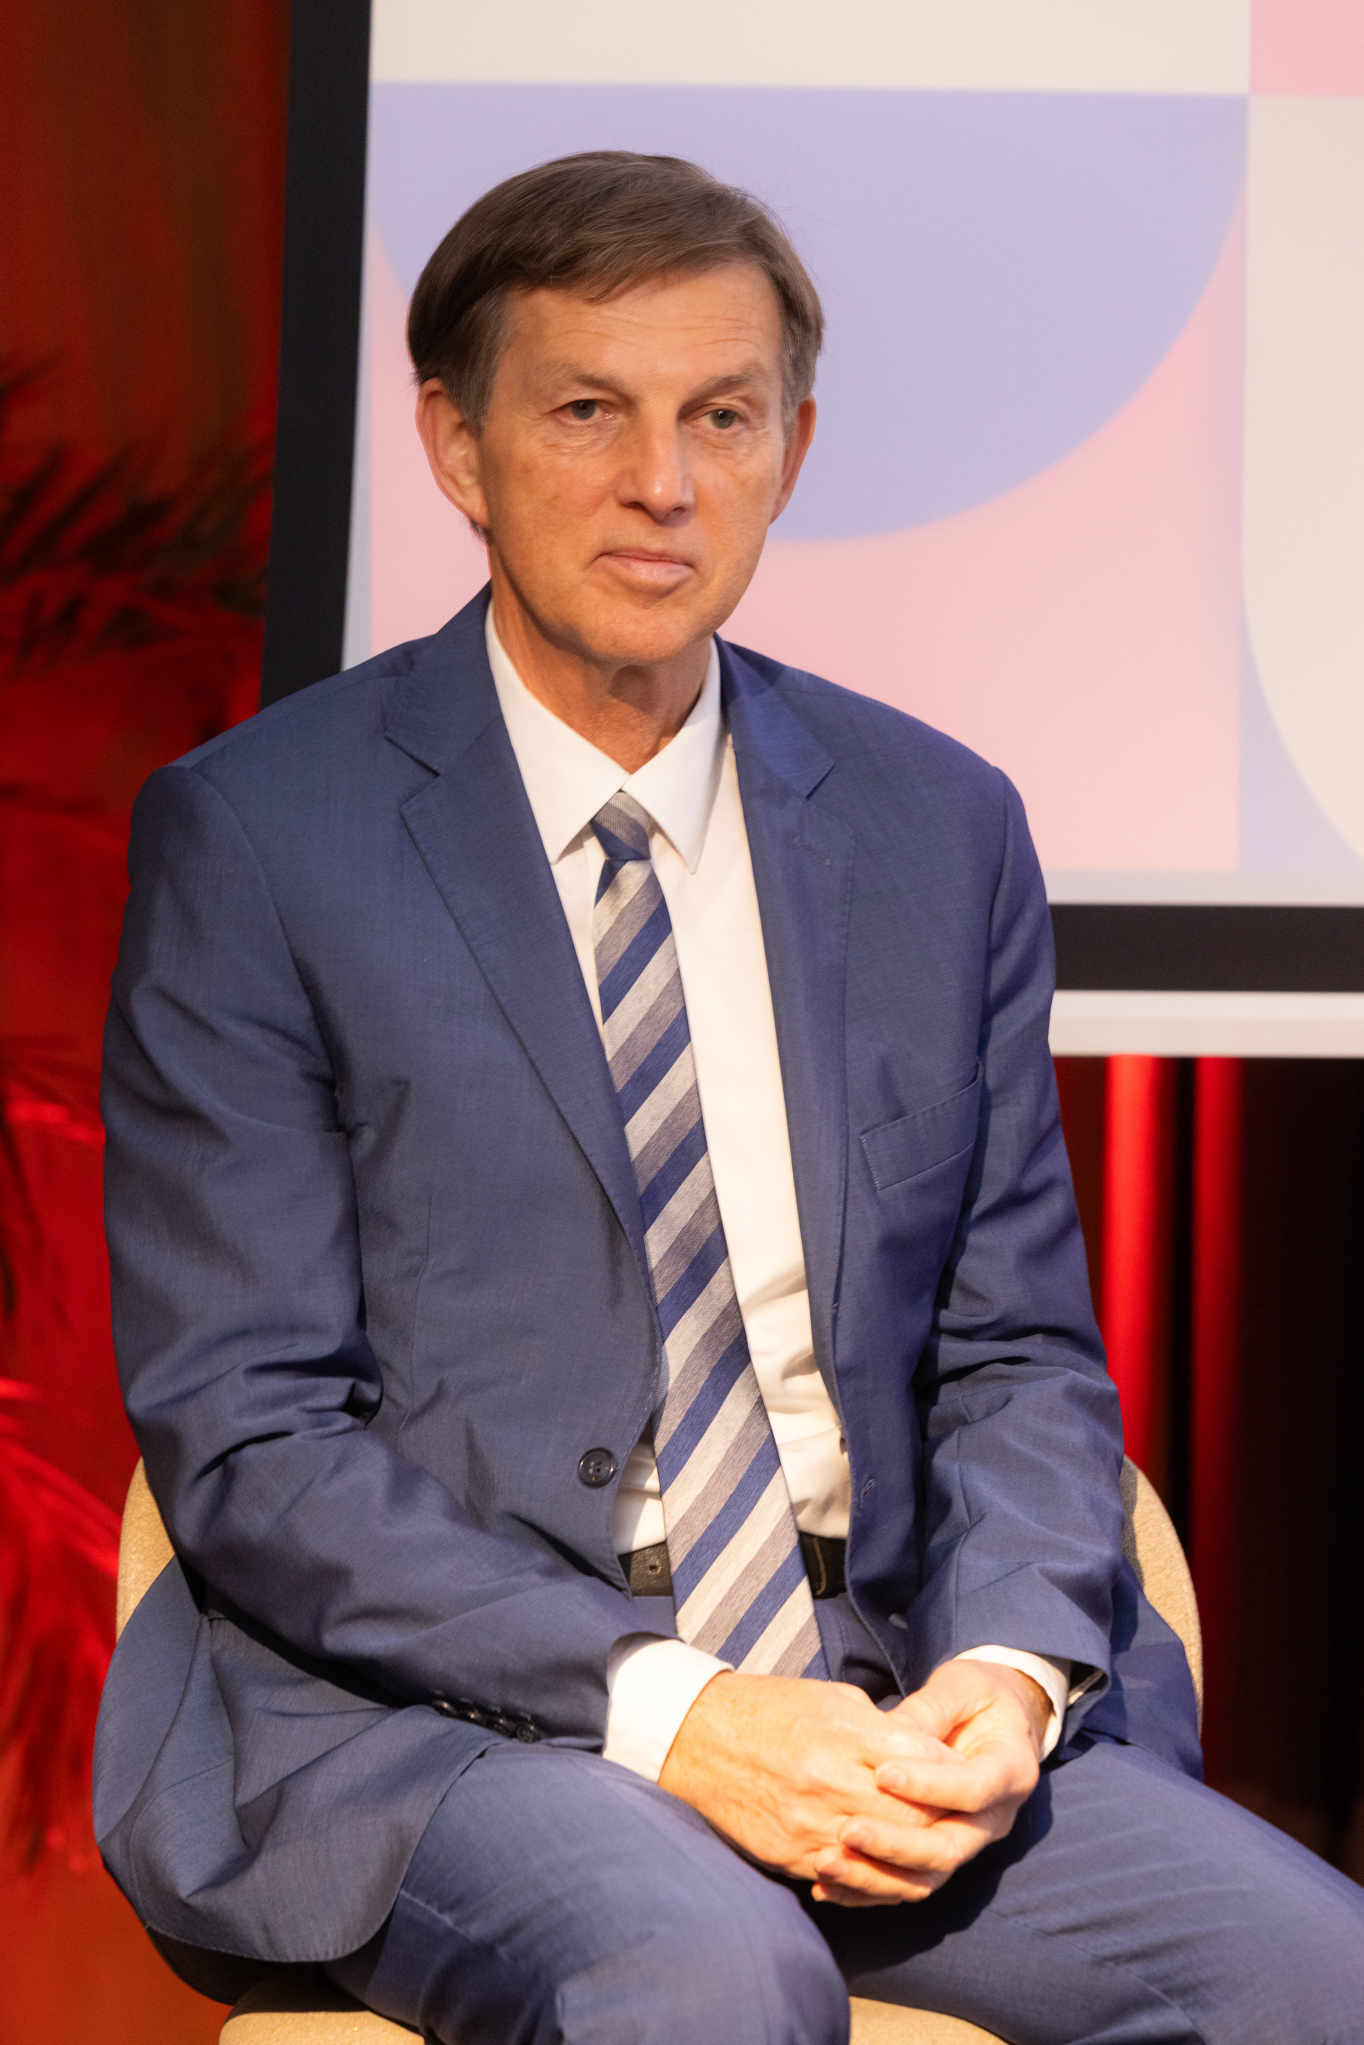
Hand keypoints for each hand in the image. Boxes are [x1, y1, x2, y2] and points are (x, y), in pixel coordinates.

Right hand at [658, 1671, 966, 1907]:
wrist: (701, 1737)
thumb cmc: (772, 1709)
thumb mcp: (835, 1699)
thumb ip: (885, 1729)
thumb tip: (929, 1753)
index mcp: (848, 1737)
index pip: (924, 1768)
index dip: (951, 1774)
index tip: (962, 1773)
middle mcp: (832, 1784)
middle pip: (911, 1820)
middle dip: (940, 1821)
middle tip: (956, 1818)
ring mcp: (810, 1826)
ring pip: (884, 1859)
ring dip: (911, 1858)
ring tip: (927, 1848)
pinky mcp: (789, 1856)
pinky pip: (845, 1879)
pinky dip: (871, 1878)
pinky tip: (886, 1869)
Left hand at [811, 1660, 1047, 1904]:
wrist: (999, 1721)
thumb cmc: (979, 1695)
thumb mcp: (962, 1686)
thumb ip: (931, 1709)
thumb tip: (890, 1729)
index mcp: (1011, 1772)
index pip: (974, 1789)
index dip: (929, 1785)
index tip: (881, 1773)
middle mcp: (994, 1820)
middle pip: (948, 1849)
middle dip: (896, 1845)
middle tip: (848, 1830)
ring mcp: (967, 1843)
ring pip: (925, 1879)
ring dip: (875, 1877)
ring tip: (827, 1862)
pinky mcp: (938, 1857)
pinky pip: (905, 1885)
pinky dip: (866, 1890)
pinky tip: (827, 1886)